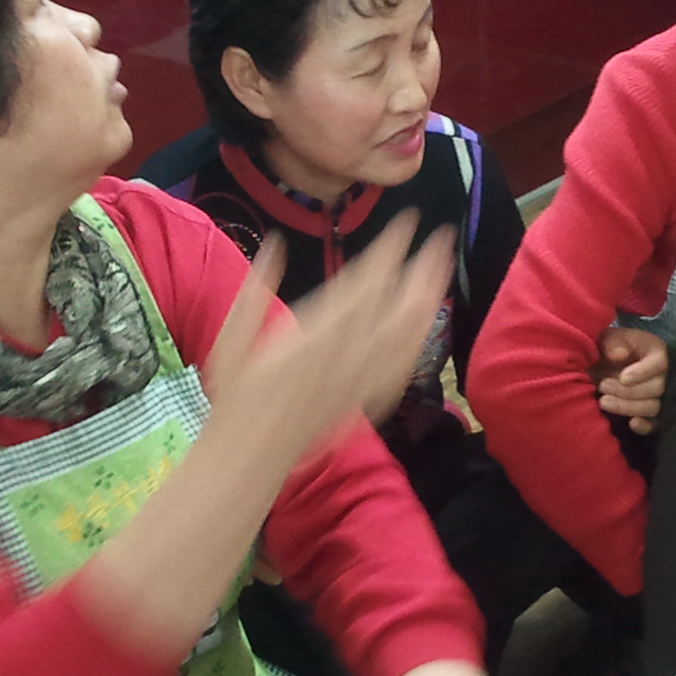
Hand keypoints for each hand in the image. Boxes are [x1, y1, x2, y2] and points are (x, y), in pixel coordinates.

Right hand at [203, 217, 454, 455]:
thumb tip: (274, 244)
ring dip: (428, 302)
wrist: (253, 451)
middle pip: (398, 308)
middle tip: (442, 239)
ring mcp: (361, 381)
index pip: (364, 285)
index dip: (390, 252)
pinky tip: (426, 327)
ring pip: (407, 338)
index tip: (407, 224)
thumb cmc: (238, 394)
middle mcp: (346, 358)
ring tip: (442, 272)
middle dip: (423, 271)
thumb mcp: (233, 339)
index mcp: (315, 336)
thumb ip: (255, 290)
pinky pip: (401, 369)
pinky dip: (418, 343)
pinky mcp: (366, 400)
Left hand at [594, 326, 670, 434]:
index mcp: (655, 352)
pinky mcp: (650, 415)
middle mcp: (661, 374)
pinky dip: (644, 426)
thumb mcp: (605, 339)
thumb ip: (612, 343)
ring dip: (628, 407)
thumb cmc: (605, 350)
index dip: (643, 372)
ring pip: (653, 407)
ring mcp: (658, 396)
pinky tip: (631, 423)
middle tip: (603, 386)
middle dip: (628, 391)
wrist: (598, 367)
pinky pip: (655, 425)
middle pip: (656, 388)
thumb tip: (619, 355)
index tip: (623, 377)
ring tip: (603, 402)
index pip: (659, 362)